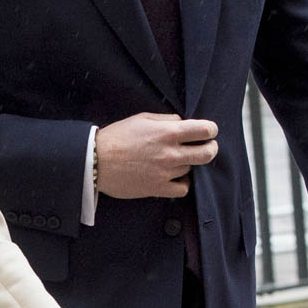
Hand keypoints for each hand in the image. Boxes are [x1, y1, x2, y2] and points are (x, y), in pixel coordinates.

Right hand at [96, 113, 217, 198]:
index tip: (209, 131)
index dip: (211, 129)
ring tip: (176, 160)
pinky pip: (182, 189)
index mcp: (167, 132)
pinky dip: (182, 183)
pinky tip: (175, 177)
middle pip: (207, 153)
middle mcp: (170, 153)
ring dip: (188, 163)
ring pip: (192, 169)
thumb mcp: (142, 118)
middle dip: (211, 148)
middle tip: (208, 146)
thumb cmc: (117, 137)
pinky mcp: (158, 188)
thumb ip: (166, 120)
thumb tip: (182, 123)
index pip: (204, 130)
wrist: (96, 161)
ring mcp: (166, 172)